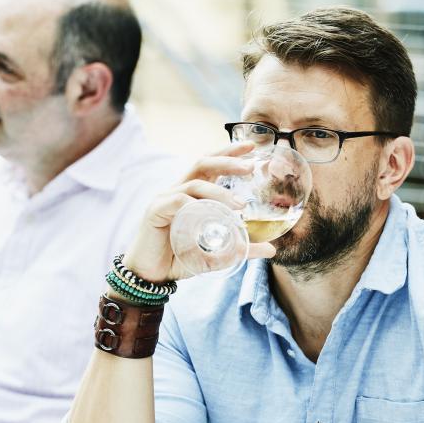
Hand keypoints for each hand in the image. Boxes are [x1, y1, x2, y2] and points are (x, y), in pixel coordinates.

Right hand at [121, 142, 275, 281]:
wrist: (152, 276)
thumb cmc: (181, 259)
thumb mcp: (217, 253)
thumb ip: (241, 249)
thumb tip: (271, 249)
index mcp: (192, 194)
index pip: (211, 165)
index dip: (229, 152)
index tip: (252, 146)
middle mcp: (178, 190)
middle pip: (202, 163)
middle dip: (228, 161)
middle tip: (251, 167)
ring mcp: (165, 198)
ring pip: (195, 184)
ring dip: (219, 192)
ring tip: (240, 204)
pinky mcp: (155, 211)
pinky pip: (177, 201)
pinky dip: (195, 205)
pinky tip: (209, 214)